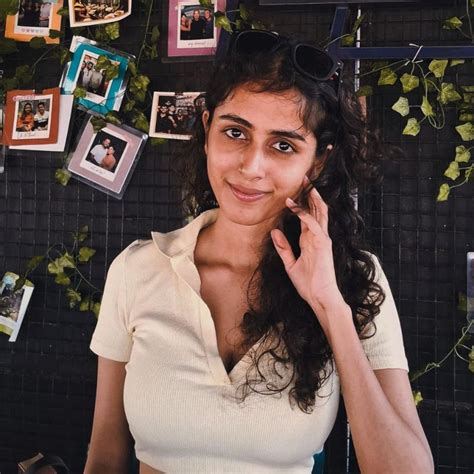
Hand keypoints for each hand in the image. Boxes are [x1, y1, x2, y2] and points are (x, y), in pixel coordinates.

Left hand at [270, 177, 348, 329]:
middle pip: (316, 208)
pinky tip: (292, 205)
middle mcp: (318, 236)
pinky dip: (303, 213)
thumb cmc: (308, 284)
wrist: (320, 297)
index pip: (308, 215)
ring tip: (304, 181)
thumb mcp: (290, 264)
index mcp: (311, 239)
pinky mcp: (322, 243)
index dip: (302, 201)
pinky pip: (313, 223)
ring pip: (319, 211)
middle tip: (303, 177)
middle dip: (310, 192)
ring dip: (311, 196)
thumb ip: (283, 247)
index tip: (293, 190)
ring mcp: (322, 238)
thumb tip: (274, 231)